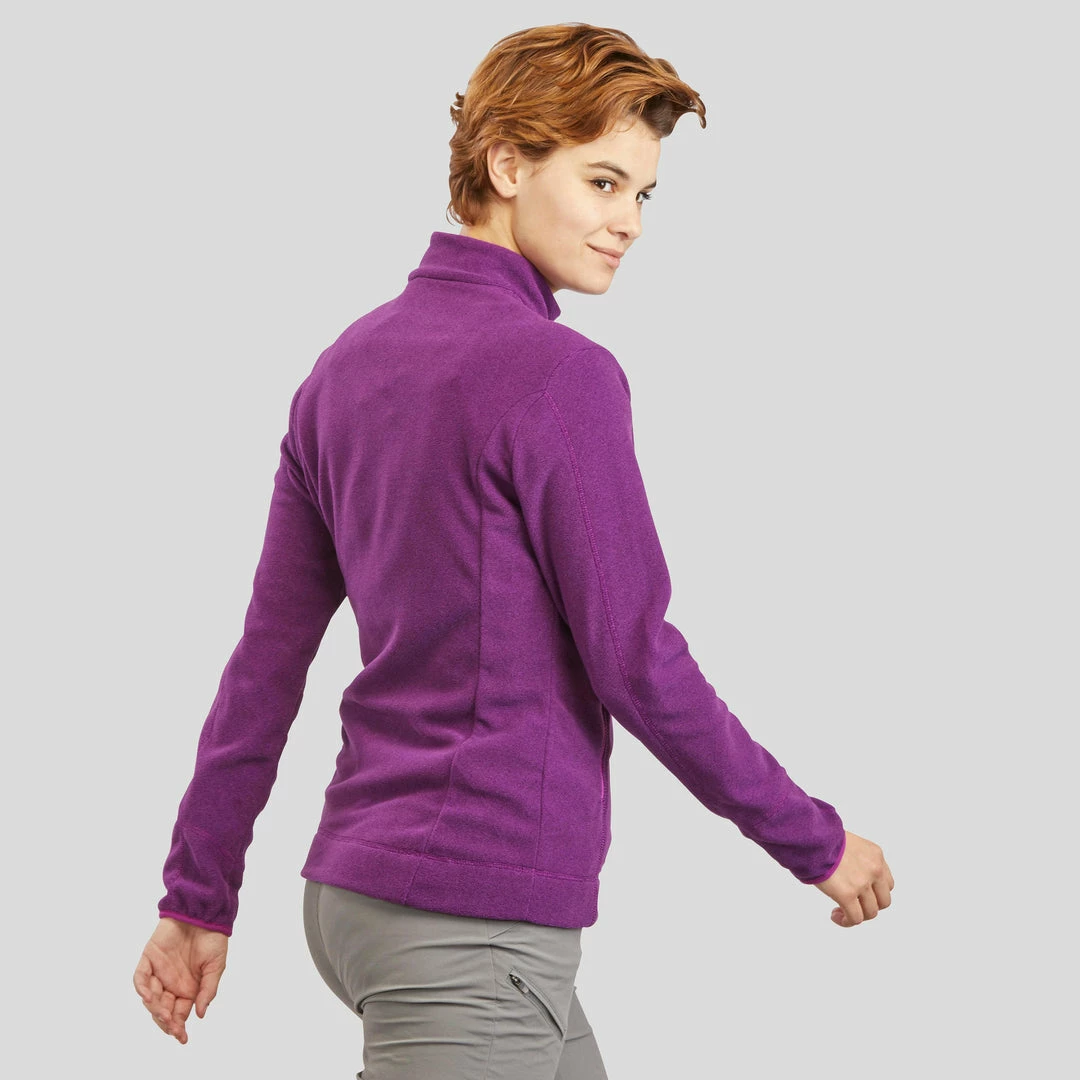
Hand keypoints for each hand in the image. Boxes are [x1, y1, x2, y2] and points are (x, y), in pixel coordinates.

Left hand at [133, 917, 228, 1043]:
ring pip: (150, 997)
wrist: (205, 912)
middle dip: (166, 1021)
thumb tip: (200, 1015)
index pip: (179, 1014)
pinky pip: (140, 977)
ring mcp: (158, 971)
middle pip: (162, 1010)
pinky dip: (142, 987)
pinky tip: (149, 996)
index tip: (182, 1037)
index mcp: (188, 988)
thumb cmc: (213, 938)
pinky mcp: (149, 957)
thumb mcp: (216, 966)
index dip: (178, 1027)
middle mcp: (171, 983)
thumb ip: (208, 990)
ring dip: (155, 1008)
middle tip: (173, 1027)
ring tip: (164, 1014)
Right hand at [814, 830, 893, 926]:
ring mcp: (862, 883)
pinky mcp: (847, 894)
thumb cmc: (822, 837)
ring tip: (840, 912)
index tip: (860, 894)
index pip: (886, 883)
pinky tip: (835, 916)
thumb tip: (846, 872)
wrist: (811, 837)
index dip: (874, 892)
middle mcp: (874, 869)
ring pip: (870, 912)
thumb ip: (856, 859)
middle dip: (868, 906)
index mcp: (875, 855)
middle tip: (853, 905)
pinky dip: (846, 921)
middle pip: (883, 900)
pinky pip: (855, 918)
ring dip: (857, 916)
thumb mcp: (849, 843)